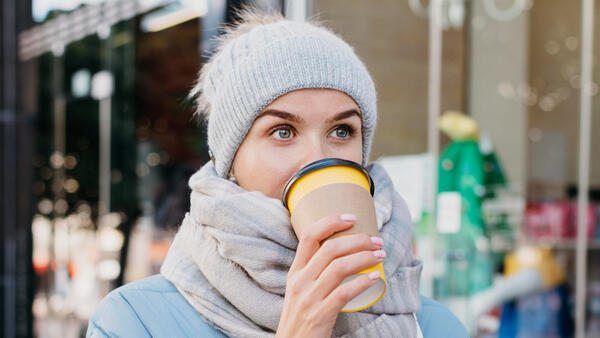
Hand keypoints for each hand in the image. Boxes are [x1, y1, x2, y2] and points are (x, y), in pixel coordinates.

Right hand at [276, 214, 384, 337]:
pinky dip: (363, 282)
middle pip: (330, 249)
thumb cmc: (301, 317)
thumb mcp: (300, 290)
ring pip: (339, 267)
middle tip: (376, 240)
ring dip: (364, 257)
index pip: (309, 236)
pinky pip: (345, 292)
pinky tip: (376, 278)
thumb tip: (344, 252)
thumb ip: (315, 272)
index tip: (351, 217)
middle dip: (357, 240)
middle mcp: (300, 281)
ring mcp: (309, 297)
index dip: (330, 222)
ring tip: (380, 255)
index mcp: (295, 271)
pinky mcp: (320, 314)